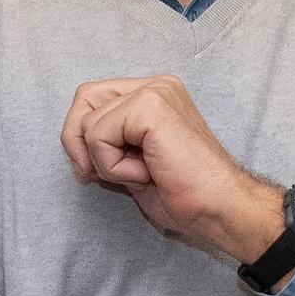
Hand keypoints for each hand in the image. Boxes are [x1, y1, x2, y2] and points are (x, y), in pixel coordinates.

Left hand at [61, 75, 281, 262]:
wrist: (219, 210)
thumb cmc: (184, 195)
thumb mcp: (132, 165)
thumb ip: (108, 147)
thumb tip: (76, 149)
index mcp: (154, 96)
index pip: (92, 99)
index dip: (82, 139)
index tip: (96, 173)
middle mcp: (155, 86)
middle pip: (84, 98)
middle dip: (78, 144)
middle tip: (100, 176)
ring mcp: (155, 91)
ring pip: (88, 121)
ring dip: (103, 161)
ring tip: (141, 174)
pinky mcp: (151, 106)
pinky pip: (99, 134)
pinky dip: (112, 165)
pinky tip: (146, 173)